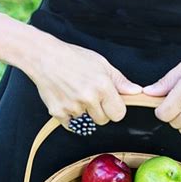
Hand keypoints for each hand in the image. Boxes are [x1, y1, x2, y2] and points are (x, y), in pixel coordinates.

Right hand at [25, 29, 141, 129]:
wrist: (43, 57)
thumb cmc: (73, 58)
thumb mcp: (101, 64)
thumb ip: (120, 81)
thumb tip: (137, 92)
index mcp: (102, 86)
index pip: (119, 114)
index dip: (115, 109)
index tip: (110, 102)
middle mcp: (88, 98)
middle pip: (103, 120)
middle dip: (100, 112)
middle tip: (90, 96)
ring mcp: (72, 107)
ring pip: (87, 123)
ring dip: (84, 113)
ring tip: (76, 94)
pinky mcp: (57, 112)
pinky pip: (71, 125)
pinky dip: (70, 116)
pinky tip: (66, 99)